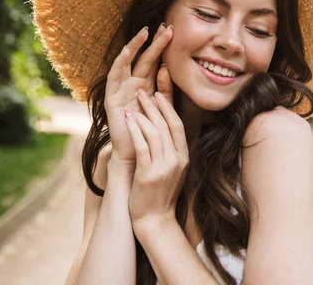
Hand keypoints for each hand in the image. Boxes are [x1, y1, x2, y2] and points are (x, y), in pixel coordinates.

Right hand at [104, 24, 173, 172]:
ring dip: (135, 47)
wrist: (136, 156)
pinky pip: (114, 78)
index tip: (173, 30)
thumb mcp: (162, 108)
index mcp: (146, 87)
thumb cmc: (151, 133)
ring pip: (127, 64)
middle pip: (143, 59)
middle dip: (153, 42)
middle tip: (163, 25)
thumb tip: (166, 68)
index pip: (155, 62)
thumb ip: (166, 91)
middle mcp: (132, 85)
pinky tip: (127, 52)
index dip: (162, 47)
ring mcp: (120, 91)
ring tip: (145, 32)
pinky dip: (120, 64)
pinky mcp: (111, 99)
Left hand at [124, 80, 188, 232]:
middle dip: (154, 107)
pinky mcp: (148, 174)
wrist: (155, 220)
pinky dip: (135, 131)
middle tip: (143, 93)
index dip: (168, 108)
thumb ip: (170, 151)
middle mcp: (177, 160)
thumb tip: (162, 129)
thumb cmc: (160, 194)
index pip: (178, 126)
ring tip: (131, 106)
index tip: (158, 95)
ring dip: (142, 116)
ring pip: (154, 133)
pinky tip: (128, 121)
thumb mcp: (172, 170)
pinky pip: (142, 147)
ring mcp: (164, 167)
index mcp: (184, 157)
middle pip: (166, 126)